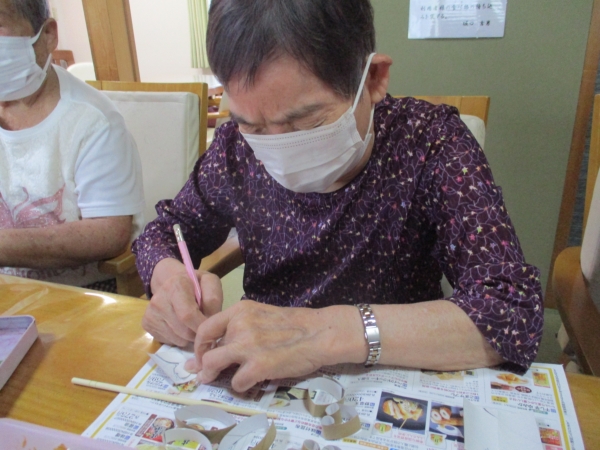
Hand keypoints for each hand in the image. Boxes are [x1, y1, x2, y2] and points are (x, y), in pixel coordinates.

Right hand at [142, 258, 222, 345]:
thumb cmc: (195, 284)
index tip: (209, 325)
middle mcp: (158, 299)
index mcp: (175, 286)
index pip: (188, 315)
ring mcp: (150, 313)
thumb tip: (208, 320)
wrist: (172, 282)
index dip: (202, 325)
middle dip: (197, 333)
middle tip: (202, 326)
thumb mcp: (209, 282)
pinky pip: (169, 341)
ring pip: (177, 339)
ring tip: (191, 324)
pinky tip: (180, 326)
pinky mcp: (146, 324)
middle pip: (184, 331)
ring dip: (189, 337)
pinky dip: (179, 339)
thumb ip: (213, 298)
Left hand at [186, 301, 366, 391]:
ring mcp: (248, 346)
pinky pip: (237, 382)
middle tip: (203, 374)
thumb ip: (242, 327)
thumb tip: (220, 346)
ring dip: (211, 375)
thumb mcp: (263, 316)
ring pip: (212, 364)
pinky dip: (240, 386)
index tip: (201, 354)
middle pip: (206, 349)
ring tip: (214, 381)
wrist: (320, 333)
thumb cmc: (296, 325)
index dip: (199, 345)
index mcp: (240, 310)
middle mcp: (239, 325)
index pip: (206, 327)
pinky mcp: (258, 366)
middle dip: (201, 364)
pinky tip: (249, 383)